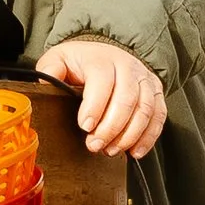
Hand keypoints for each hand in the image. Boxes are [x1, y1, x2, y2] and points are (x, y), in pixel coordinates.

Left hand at [35, 37, 167, 157]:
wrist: (105, 53)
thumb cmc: (80, 62)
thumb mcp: (59, 59)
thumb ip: (50, 70)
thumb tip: (45, 83)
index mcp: (102, 58)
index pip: (102, 81)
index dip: (94, 106)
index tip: (85, 126)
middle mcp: (127, 66)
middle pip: (126, 99)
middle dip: (111, 128)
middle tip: (95, 146)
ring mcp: (144, 79)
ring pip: (145, 109)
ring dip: (129, 135)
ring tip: (111, 151)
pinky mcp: (155, 91)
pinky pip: (159, 116)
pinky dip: (149, 136)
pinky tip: (135, 151)